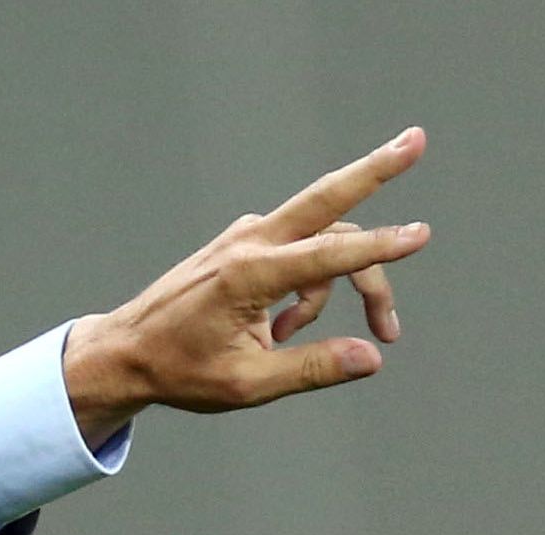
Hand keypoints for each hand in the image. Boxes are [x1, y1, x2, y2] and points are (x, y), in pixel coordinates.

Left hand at [61, 126, 432, 442]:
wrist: (125, 353)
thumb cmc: (180, 372)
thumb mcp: (247, 384)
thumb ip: (311, 368)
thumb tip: (370, 359)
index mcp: (248, 275)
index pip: (329, 255)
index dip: (380, 248)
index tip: (420, 236)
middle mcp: (249, 244)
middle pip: (326, 198)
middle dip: (374, 169)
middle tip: (418, 140)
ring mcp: (244, 237)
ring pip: (319, 240)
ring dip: (332, 287)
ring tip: (291, 340)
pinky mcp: (241, 244)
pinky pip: (296, 253)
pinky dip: (305, 287)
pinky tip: (278, 329)